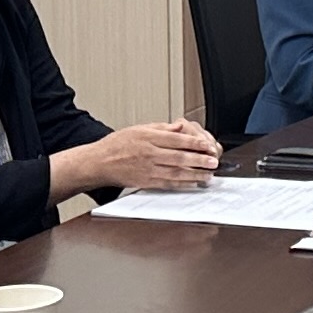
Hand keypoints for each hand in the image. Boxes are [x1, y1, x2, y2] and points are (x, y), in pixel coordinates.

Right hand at [64, 122, 219, 196]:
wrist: (99, 162)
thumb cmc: (117, 144)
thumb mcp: (139, 128)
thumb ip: (161, 128)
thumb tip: (179, 127)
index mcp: (149, 137)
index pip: (177, 139)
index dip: (194, 142)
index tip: (207, 145)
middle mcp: (149, 154)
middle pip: (179, 157)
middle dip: (199, 160)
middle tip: (213, 161)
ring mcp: (148, 169)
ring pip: (176, 172)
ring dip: (194, 174)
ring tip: (208, 175)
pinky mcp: (146, 181)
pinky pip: (167, 183)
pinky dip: (181, 184)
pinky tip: (192, 183)